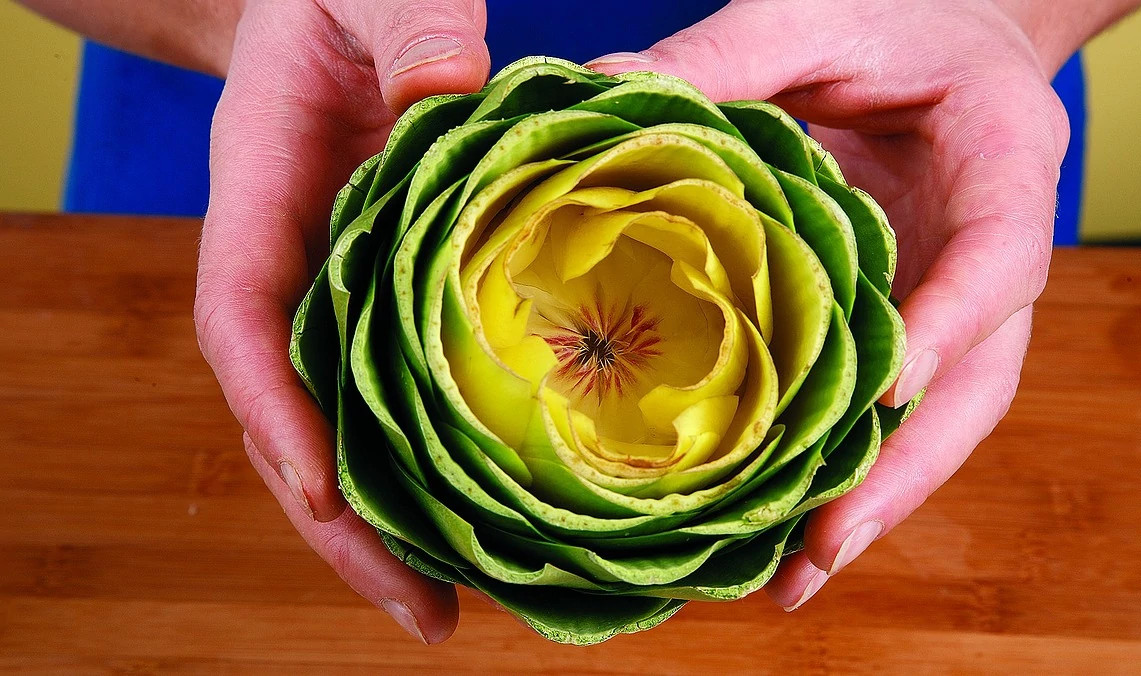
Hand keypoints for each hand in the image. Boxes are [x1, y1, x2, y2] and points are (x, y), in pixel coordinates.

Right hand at [193, 0, 488, 642]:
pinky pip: (390, 396)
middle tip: (421, 614)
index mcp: (260, 192)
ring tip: (449, 610)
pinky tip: (473, 526)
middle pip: (288, 416)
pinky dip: (421, 468)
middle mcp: (288, 264)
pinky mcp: (381, 304)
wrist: (337, 6)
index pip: (243, 321)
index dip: (276, 414)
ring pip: (338, 426)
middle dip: (340, 524)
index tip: (327, 498)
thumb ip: (407, 23)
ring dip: (384, 525)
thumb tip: (446, 91)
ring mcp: (332, 292)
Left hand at [588, 0, 1069, 608]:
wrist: (944, 26)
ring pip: (938, 416)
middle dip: (904, 472)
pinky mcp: (909, 317)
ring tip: (794, 572)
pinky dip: (840, 461)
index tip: (888, 391)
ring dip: (872, 496)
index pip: (999, 261)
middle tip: (822, 550)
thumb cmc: (894, 14)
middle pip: (978, 382)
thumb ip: (726, 57)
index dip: (950, 330)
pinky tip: (780, 518)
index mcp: (1007, 165)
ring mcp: (953, 298)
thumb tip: (603, 93)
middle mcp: (992, 253)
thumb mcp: (815, 15)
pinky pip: (885, 399)